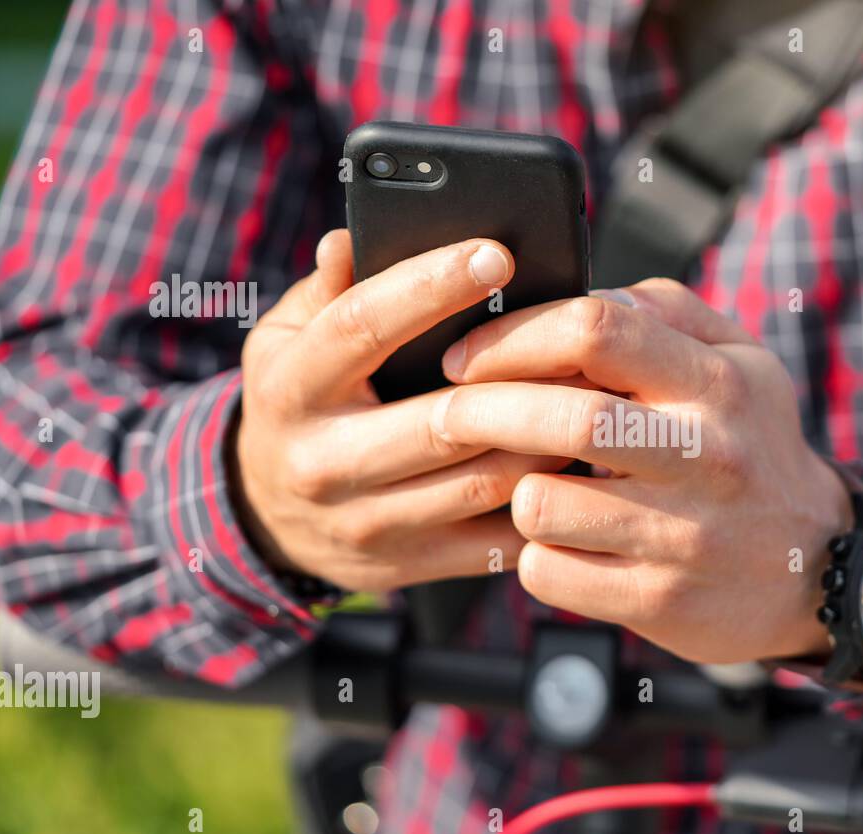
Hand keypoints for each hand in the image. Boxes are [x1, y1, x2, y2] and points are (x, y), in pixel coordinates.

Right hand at [229, 230, 569, 592]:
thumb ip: (326, 292)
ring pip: (482, 481)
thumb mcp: (286, 341)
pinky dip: (545, 499)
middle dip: (521, 380)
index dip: (431, 287)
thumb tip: (350, 240)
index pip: (362, 328)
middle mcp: (324, 463)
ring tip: (592, 395)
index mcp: (291, 391)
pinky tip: (578, 462)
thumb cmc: (299, 405)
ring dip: (547, 440)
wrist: (269, 520)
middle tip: (581, 339)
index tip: (496, 255)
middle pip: (442, 420)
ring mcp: (368, 522)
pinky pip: (496, 536)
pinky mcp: (410, 565)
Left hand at [432, 279, 852, 662]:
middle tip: (445, 415)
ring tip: (535, 487)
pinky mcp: (659, 601)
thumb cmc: (755, 450)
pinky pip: (548, 572)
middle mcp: (707, 457)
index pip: (598, 329)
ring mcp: (684, 536)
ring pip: (541, 504)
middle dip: (480, 411)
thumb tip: (572, 294)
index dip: (514, 335)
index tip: (467, 356)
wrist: (819, 569)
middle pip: (563, 417)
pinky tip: (565, 543)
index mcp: (718, 384)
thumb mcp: (742, 363)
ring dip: (514, 492)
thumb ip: (664, 314)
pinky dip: (536, 555)